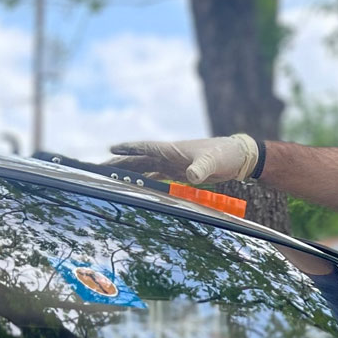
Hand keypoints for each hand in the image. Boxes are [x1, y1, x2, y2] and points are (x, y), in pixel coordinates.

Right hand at [109, 135, 259, 186]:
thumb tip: (191, 176)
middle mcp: (168, 156)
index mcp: (172, 150)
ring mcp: (172, 165)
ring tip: (113, 180)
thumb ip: (201, 168)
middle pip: (139, 160)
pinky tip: (137, 190)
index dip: (129, 149)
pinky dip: (146, 183)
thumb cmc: (224, 155)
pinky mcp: (179, 174)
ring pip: (145, 170)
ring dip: (130, 175)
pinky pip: (157, 178)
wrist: (236, 157)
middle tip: (101, 168)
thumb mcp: (212, 161)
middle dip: (120, 163)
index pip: (145, 148)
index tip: (111, 149)